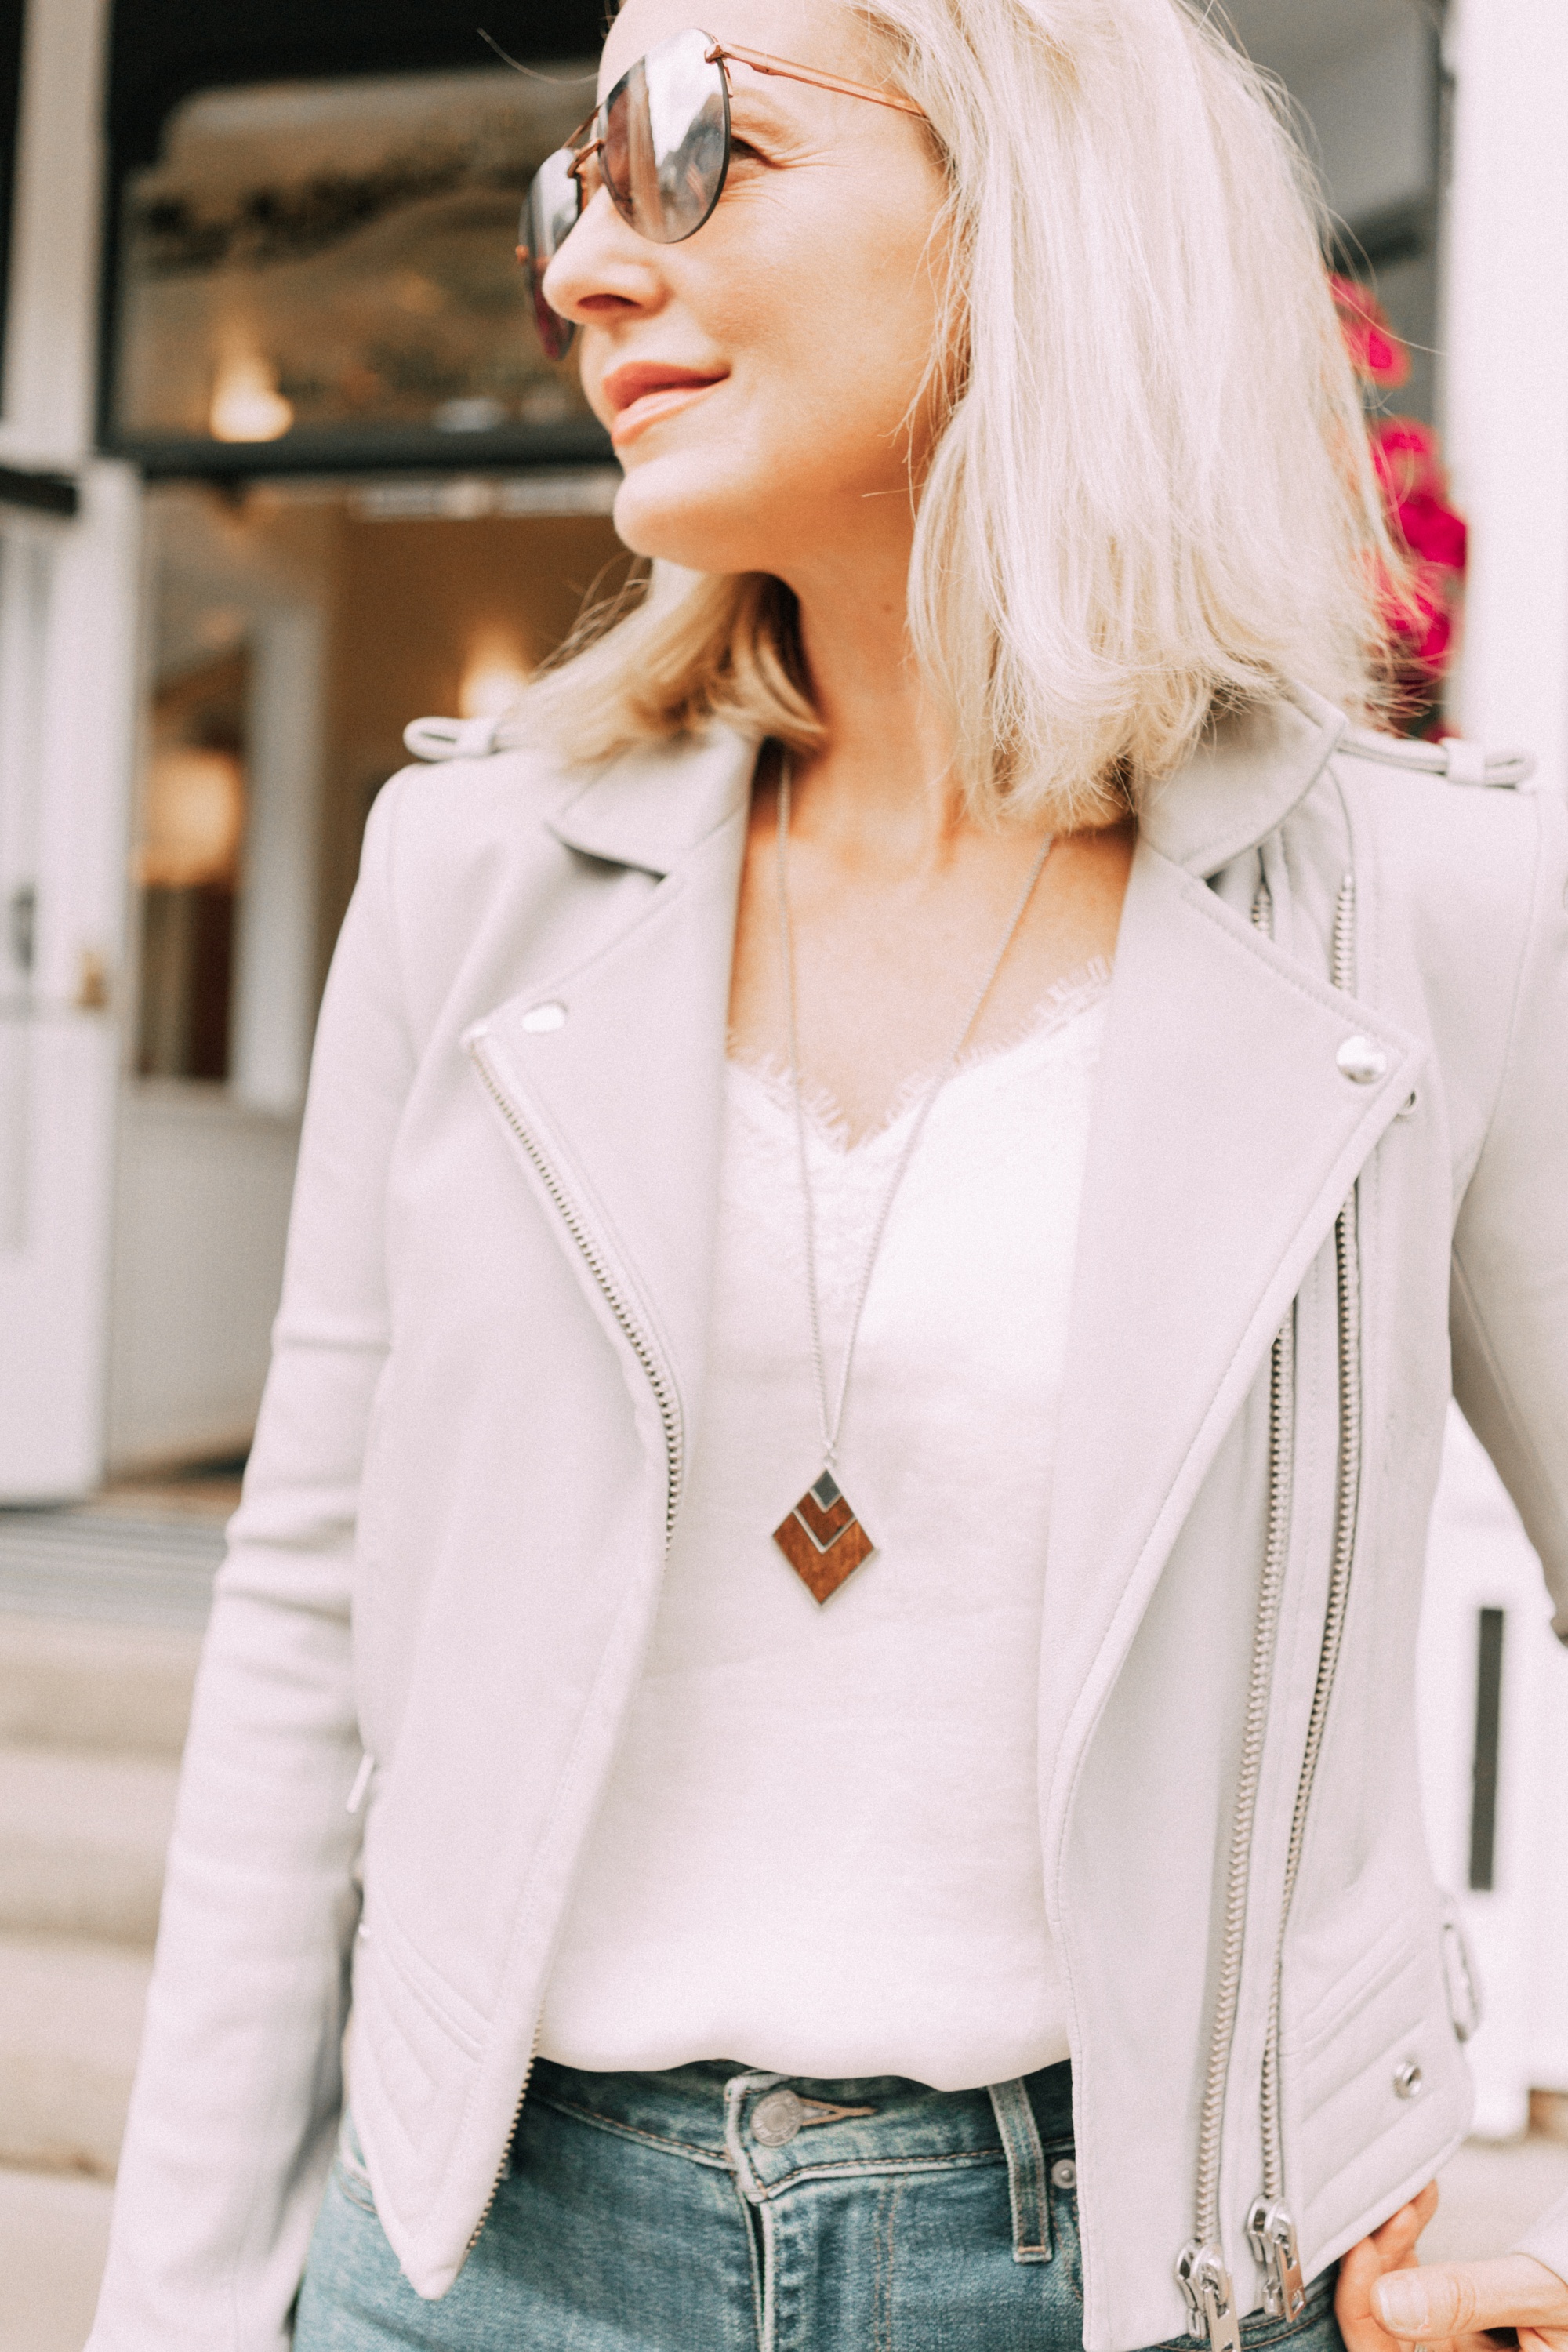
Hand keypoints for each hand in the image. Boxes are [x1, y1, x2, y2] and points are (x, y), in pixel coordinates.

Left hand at [1336, 2183, 1567, 2351]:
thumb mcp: (1545, 2296)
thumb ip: (1468, 2300)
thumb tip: (1386, 2300)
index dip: (1364, 2318)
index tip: (1361, 2252)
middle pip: (1389, 2337)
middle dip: (1376, 2270)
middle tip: (1380, 2212)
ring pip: (1399, 2310)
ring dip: (1391, 2251)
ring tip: (1406, 2201)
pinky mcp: (1467, 2328)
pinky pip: (1422, 2292)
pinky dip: (1413, 2247)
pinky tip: (1417, 2206)